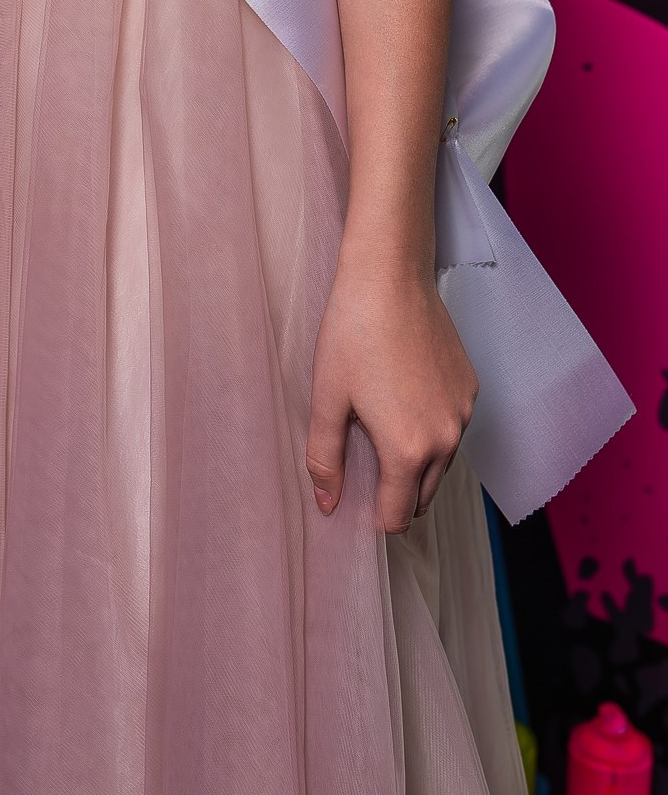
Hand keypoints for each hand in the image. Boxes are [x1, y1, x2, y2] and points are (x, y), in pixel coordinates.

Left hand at [306, 257, 475, 531]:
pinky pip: (452, 429)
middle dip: (396, 494)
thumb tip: (327, 503)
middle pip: (423, 496)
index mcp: (408, 451)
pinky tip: (404, 399)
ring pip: (441, 464)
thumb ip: (325, 458)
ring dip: (416, 463)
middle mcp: (445, 440)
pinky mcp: (471, 389)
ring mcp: (463, 414)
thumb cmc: (352, 334)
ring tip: (381, 428)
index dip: (374, 516)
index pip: (398, 515)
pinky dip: (432, 430)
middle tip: (364, 464)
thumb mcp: (327, 398)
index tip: (355, 501)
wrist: (390, 278)